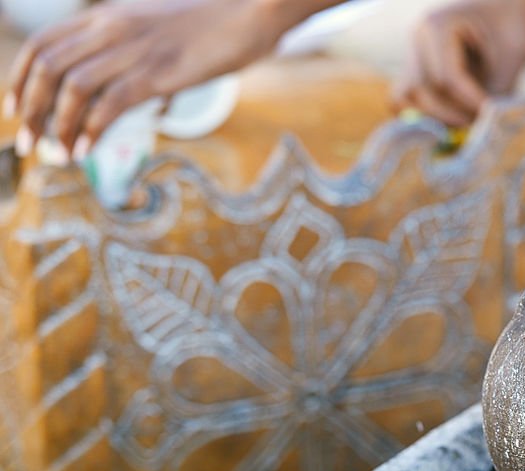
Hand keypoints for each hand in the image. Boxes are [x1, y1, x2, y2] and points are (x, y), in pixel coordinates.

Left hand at [4, 0, 298, 161]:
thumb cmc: (219, 24)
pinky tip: (85, 150)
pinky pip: (111, 103)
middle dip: (29, 108)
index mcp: (108, 15)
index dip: (20, 79)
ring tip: (55, 154)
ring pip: (73, 87)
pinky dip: (91, 130)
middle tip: (27, 143)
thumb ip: (147, 60)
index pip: (44, 44)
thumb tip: (152, 102)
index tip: (15, 109)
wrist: (253, 8)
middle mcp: (112, 27)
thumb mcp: (167, 34)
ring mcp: (135, 49)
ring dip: (56, 125)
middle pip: (48, 67)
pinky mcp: (159, 72)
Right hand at [394, 0, 524, 126]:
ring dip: (436, 117)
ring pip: (408, 98)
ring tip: (466, 123)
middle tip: (481, 124)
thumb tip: (486, 130)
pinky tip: (454, 121)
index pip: (446, 77)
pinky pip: (410, 99)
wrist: (512, 9)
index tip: (491, 114)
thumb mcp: (513, 56)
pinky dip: (428, 114)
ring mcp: (414, 55)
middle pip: (424, 90)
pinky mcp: (418, 70)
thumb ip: (498, 91)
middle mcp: (418, 39)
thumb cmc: (515, 25)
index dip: (469, 102)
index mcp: (437, 25)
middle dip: (453, 114)